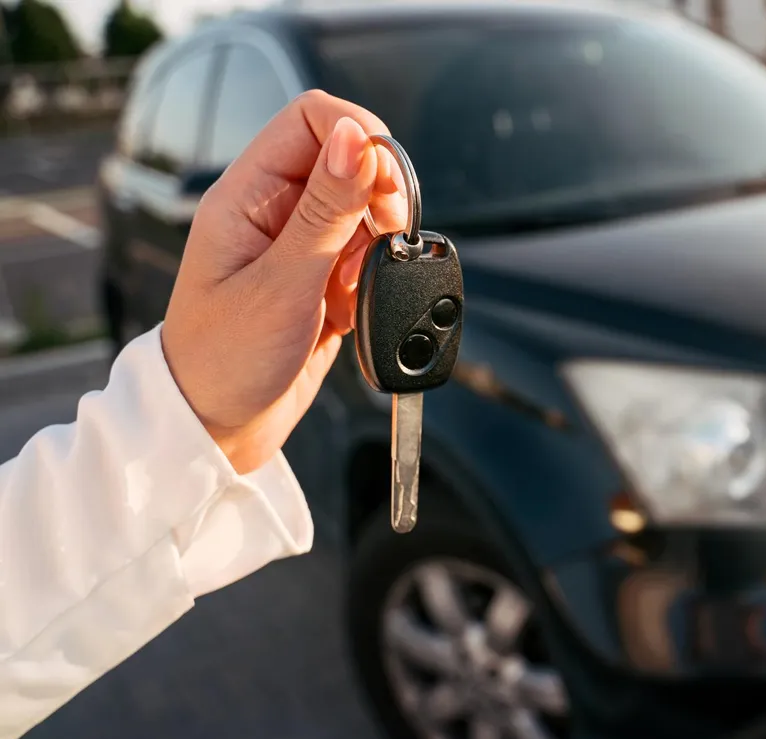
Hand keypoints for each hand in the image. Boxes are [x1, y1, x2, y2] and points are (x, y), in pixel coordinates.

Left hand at [161, 90, 409, 473]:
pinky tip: (355, 307)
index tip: (386, 183)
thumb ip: (325, 210)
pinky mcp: (321, 279)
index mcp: (246, 196)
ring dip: (380, 241)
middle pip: (347, 160)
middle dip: (380, 194)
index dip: (359, 136)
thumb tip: (357, 139)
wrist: (217, 430)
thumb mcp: (281, 284)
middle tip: (386, 237)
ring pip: (365, 208)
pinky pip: (367, 254)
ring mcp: (298, 246)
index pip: (311, 119)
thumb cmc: (224, 363)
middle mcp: (273, 212)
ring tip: (359, 285)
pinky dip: (376, 275)